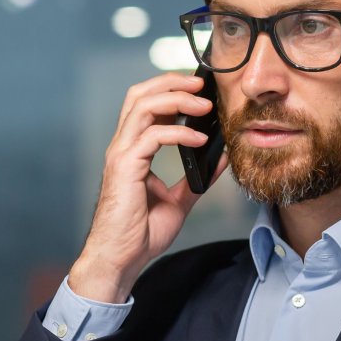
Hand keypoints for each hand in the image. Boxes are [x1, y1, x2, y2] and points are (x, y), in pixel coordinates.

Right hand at [69, 72, 226, 302]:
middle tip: (201, 82)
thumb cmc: (140, 233)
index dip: (170, 90)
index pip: (146, 104)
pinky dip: (179, 133)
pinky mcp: (125, 167)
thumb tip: (220, 157)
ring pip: (143, 106)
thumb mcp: (178, 201)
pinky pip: (152, 136)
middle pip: (140, 94)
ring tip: (204, 105)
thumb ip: (197, 178)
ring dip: (177, 99)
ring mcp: (121, 154)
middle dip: (171, 82)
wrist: (120, 258)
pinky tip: (199, 140)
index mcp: (133, 150)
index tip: (199, 89)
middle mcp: (123, 146)